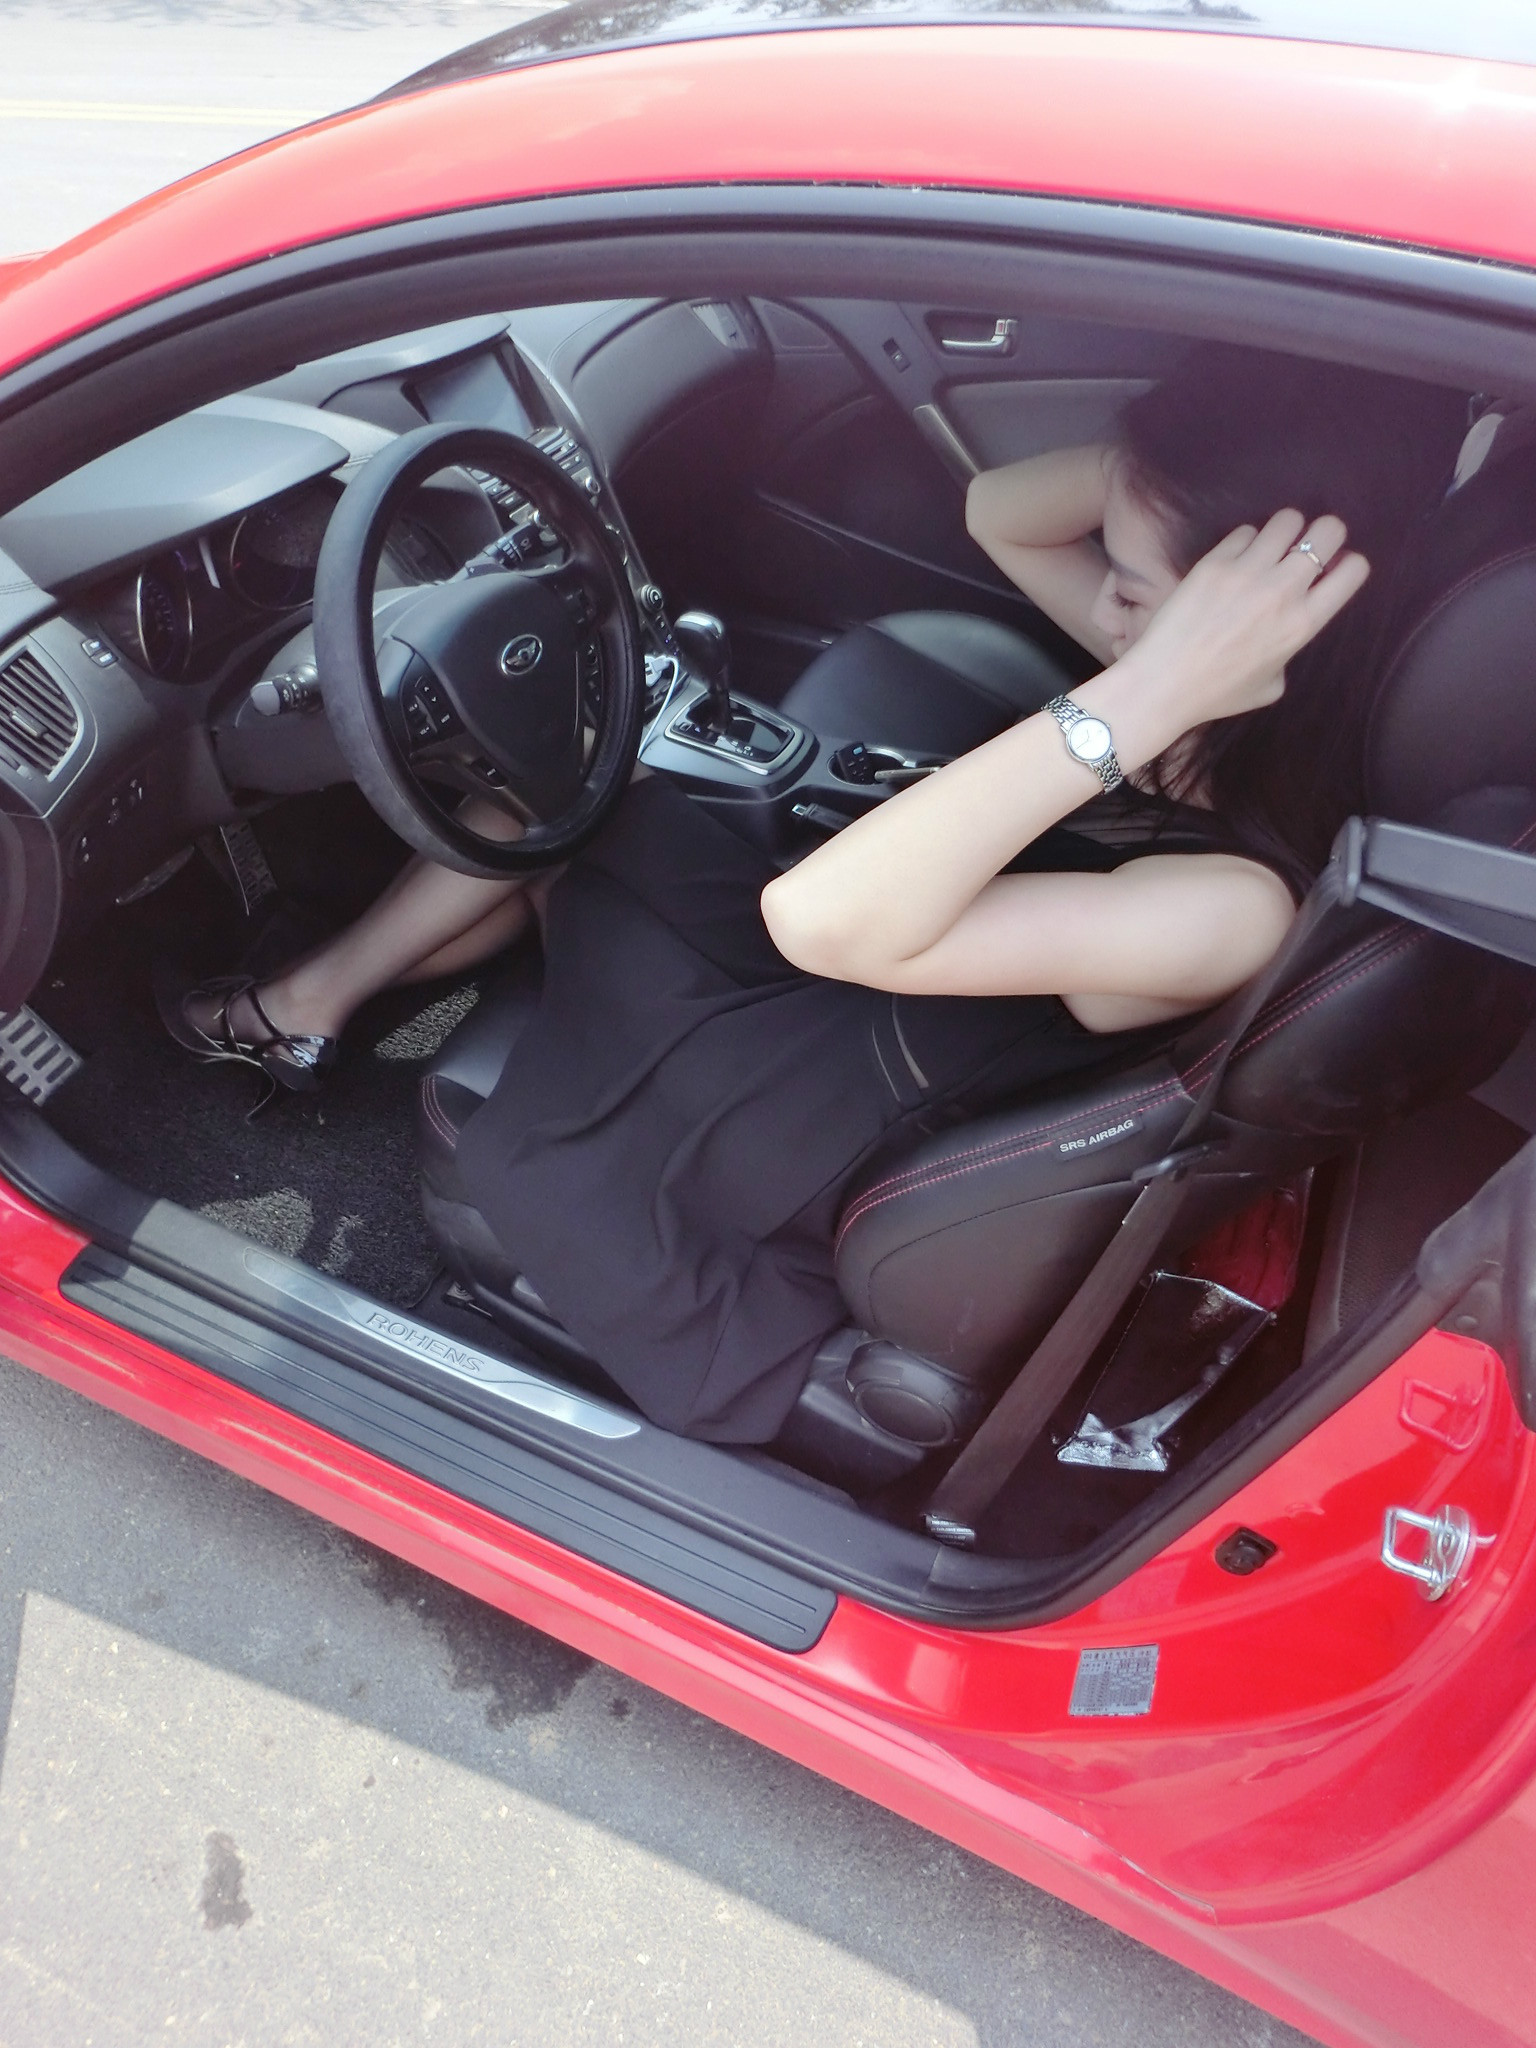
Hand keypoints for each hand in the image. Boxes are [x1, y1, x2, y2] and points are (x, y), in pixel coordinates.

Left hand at [1115, 508, 1369, 728]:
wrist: (1164, 682)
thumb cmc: (1218, 693)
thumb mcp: (1272, 685)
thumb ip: (1290, 652)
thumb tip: (1288, 630)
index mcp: (1303, 624)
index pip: (1353, 570)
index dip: (1348, 564)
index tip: (1333, 571)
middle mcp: (1283, 590)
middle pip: (1329, 530)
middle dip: (1324, 535)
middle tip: (1306, 548)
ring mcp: (1248, 571)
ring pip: (1288, 519)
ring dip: (1285, 531)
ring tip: (1271, 548)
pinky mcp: (1215, 561)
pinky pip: (1245, 531)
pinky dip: (1246, 541)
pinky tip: (1235, 559)